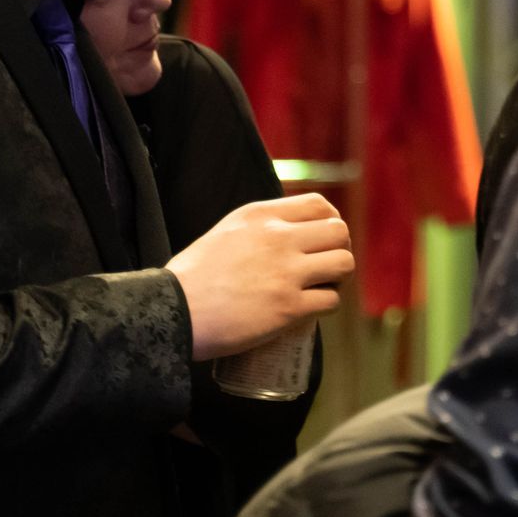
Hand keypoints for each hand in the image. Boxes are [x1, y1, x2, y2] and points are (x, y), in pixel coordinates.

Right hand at [166, 193, 352, 359]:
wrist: (173, 311)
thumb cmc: (194, 276)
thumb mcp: (227, 231)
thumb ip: (259, 226)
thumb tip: (289, 231)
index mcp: (261, 216)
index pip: (319, 206)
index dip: (330, 222)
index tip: (323, 240)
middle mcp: (278, 238)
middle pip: (340, 232)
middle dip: (338, 249)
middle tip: (326, 266)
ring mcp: (286, 273)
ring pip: (344, 264)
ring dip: (338, 278)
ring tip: (323, 286)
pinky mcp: (289, 308)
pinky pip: (332, 300)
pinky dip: (328, 305)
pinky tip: (314, 308)